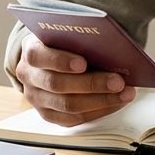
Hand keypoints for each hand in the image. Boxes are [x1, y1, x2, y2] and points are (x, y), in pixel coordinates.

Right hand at [14, 34, 135, 125]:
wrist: (49, 61)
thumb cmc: (63, 44)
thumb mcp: (66, 35)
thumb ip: (79, 40)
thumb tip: (112, 49)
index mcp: (31, 51)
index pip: (38, 56)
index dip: (60, 61)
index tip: (83, 63)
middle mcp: (30, 77)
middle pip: (57, 85)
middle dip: (91, 84)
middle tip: (118, 81)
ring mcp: (37, 99)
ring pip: (68, 106)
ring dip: (101, 100)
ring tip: (125, 93)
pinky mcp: (49, 115)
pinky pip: (74, 119)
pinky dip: (99, 111)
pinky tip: (116, 102)